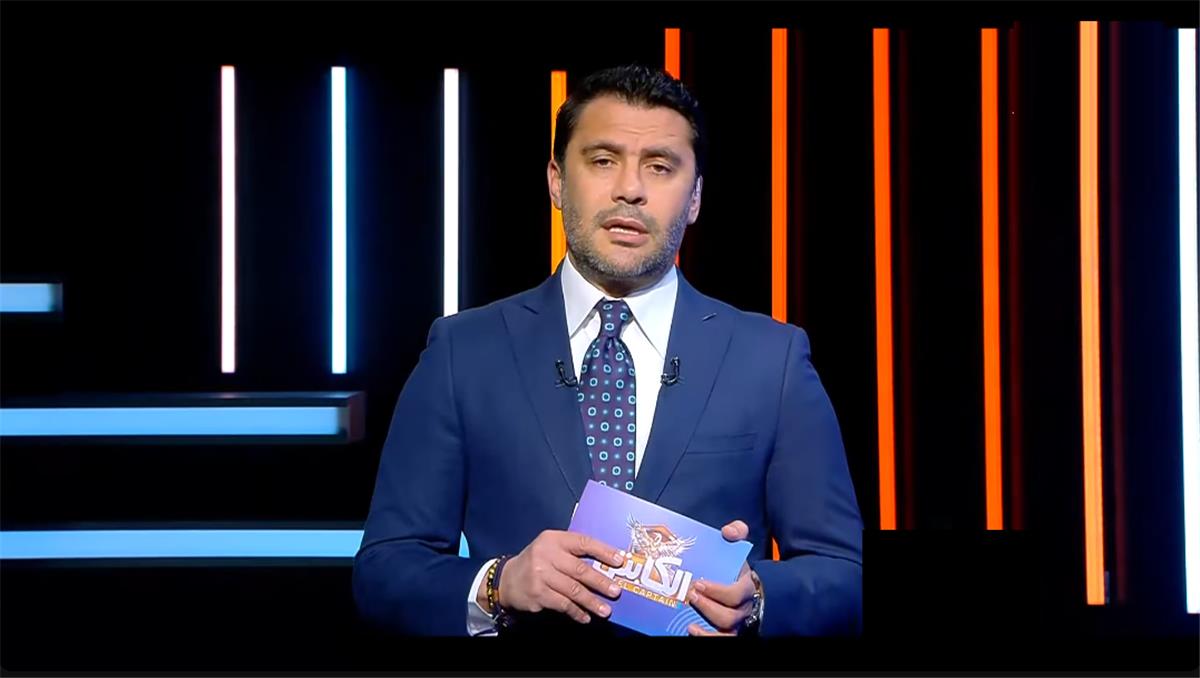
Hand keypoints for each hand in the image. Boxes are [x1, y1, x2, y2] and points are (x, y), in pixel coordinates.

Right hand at [488, 530, 625, 623]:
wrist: (507, 579)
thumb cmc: (538, 562)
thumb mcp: (551, 548)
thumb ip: (573, 553)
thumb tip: (607, 565)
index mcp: (553, 539)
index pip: (583, 542)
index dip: (603, 551)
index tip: (620, 561)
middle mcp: (546, 555)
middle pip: (580, 570)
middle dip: (601, 582)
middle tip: (616, 591)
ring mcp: (540, 576)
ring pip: (573, 590)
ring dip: (591, 602)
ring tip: (606, 610)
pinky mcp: (537, 594)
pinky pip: (562, 605)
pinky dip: (576, 612)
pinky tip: (585, 617)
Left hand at [687, 520, 758, 635]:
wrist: (745, 585)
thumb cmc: (736, 568)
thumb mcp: (737, 548)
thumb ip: (737, 532)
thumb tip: (729, 531)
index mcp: (747, 587)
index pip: (738, 594)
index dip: (719, 591)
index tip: (699, 583)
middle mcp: (744, 609)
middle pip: (730, 616)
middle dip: (708, 607)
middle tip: (691, 595)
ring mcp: (737, 623)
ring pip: (726, 631)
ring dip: (707, 625)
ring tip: (689, 616)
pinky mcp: (727, 632)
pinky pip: (721, 640)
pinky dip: (706, 637)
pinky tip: (691, 629)